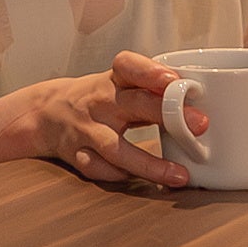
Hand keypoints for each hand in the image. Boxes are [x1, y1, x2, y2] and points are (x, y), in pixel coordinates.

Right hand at [0, 51, 189, 187]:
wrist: (44, 113)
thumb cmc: (98, 99)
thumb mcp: (120, 85)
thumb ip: (153, 93)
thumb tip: (203, 103)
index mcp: (112, 79)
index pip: (128, 65)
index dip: (150, 71)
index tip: (174, 79)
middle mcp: (98, 101)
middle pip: (131, 104)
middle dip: (165, 113)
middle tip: (201, 124)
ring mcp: (85, 129)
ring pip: (115, 148)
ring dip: (149, 163)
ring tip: (179, 176)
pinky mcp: (76, 154)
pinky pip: (98, 169)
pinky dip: (118, 176)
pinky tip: (139, 181)